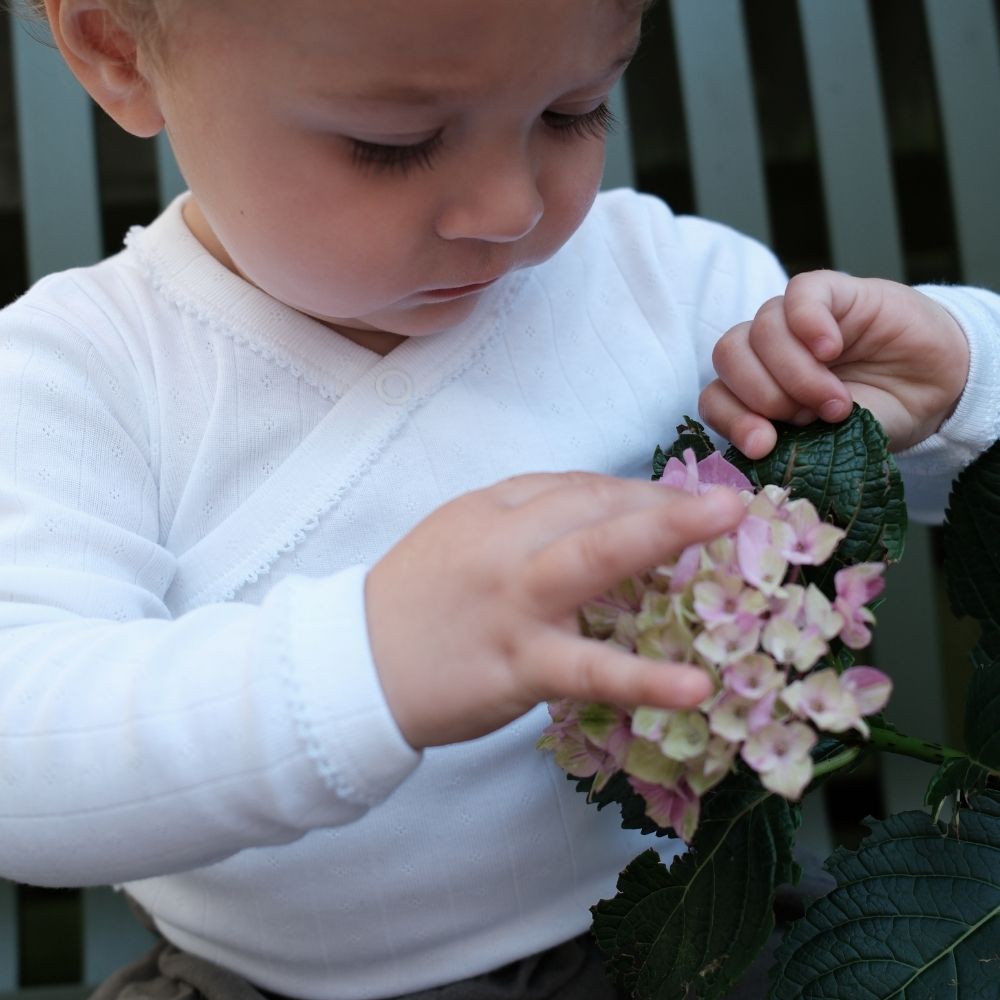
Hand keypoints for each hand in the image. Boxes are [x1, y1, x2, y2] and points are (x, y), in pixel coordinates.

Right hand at [365, 473, 744, 748]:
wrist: (353, 665)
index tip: (685, 507)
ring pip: (594, 558)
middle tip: (732, 501)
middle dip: (665, 497)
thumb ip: (524, 517)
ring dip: (665, 534)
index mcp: (494, 508)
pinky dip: (642, 678)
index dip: (640, 495)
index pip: (580, 488)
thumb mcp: (462, 534)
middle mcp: (507, 542)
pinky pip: (586, 669)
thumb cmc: (413, 599)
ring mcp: (515, 602)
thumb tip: (602, 509)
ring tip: (730, 522)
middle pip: (594, 504)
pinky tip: (693, 686)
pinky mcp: (517, 664)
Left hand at [699, 270, 969, 457]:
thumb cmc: (876, 417)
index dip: (731, 420)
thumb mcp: (828, 445)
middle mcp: (767, 350)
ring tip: (836, 401)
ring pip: (762, 328)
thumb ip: (788, 444)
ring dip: (796, 373)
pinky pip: (800, 295)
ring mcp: (796, 319)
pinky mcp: (832, 292)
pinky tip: (831, 349)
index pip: (715, 396)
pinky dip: (809, 323)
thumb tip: (755, 451)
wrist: (936, 391)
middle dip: (764, 396)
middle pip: (728, 355)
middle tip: (808, 419)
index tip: (764, 445)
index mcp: (756, 389)